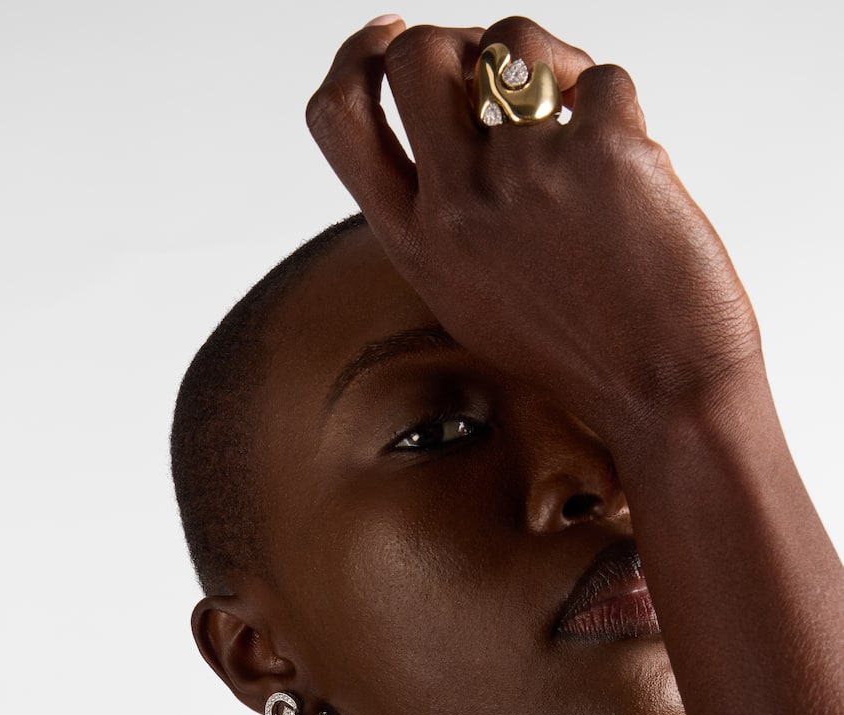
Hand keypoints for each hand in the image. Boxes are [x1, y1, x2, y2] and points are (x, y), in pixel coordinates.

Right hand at [307, 16, 762, 455]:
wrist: (660, 394)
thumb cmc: (575, 349)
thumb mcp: (470, 295)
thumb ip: (439, 217)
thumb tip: (449, 120)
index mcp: (414, 241)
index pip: (339, 118)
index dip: (356, 55)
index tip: (388, 32)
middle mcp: (453, 205)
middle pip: (418, 53)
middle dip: (462, 40)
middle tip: (505, 72)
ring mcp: (522, 175)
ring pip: (516, 43)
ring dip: (552, 62)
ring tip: (580, 118)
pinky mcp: (600, 153)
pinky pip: (602, 81)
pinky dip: (618, 111)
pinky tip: (631, 168)